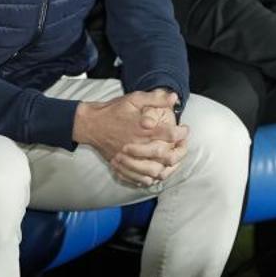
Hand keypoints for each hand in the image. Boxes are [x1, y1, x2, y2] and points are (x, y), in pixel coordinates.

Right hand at [73, 89, 187, 185]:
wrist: (90, 124)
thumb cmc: (113, 110)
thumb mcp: (134, 99)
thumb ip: (155, 99)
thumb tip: (174, 97)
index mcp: (142, 129)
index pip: (169, 135)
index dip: (181, 133)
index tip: (184, 130)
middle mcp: (137, 146)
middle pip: (165, 157)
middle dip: (179, 153)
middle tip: (182, 147)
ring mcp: (128, 159)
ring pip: (153, 172)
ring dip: (166, 169)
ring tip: (171, 162)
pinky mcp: (120, 166)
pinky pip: (138, 179)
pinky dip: (149, 179)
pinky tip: (153, 174)